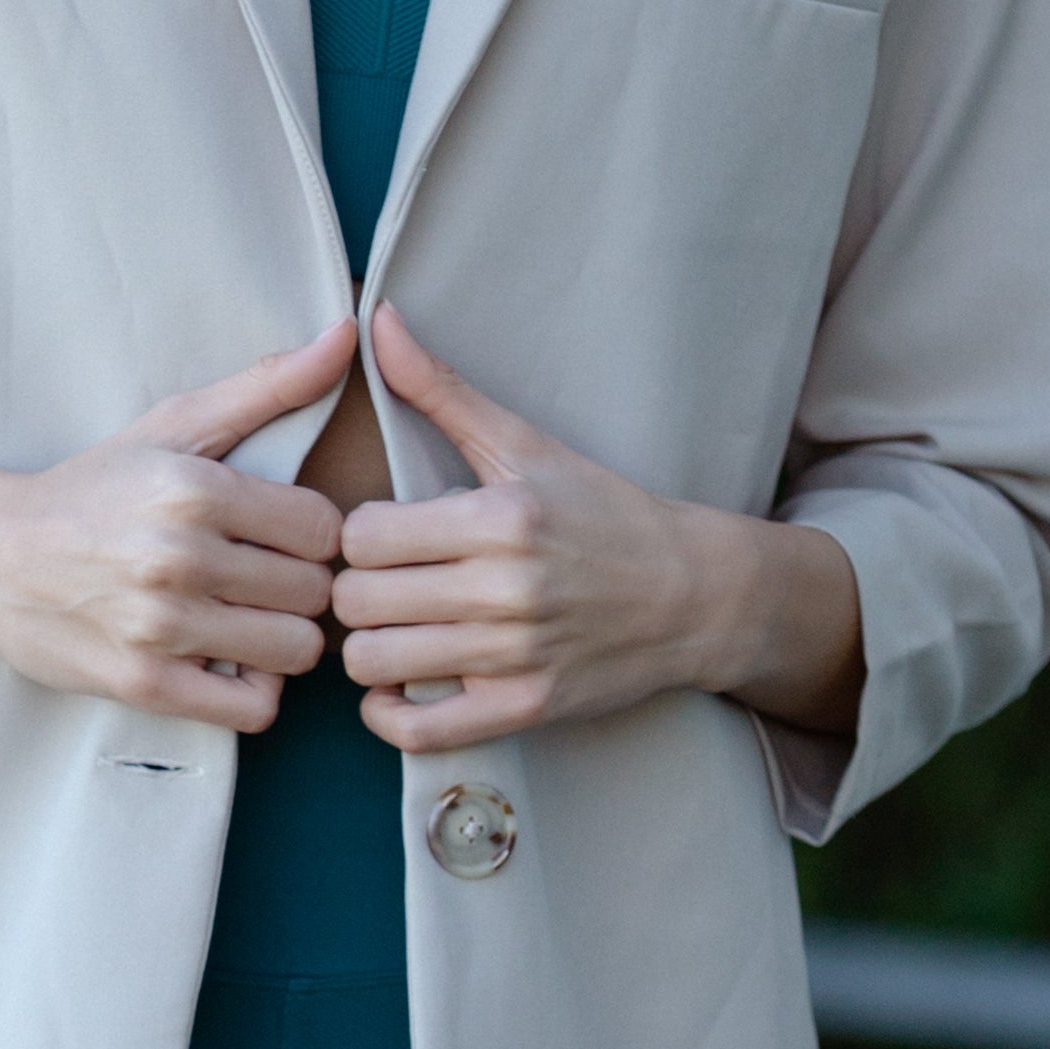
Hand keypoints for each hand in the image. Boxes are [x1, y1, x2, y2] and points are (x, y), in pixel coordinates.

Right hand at [0, 328, 353, 727]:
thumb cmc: (92, 489)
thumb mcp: (172, 426)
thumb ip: (267, 386)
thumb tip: (347, 333)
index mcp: (194, 489)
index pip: (324, 528)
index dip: (312, 534)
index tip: (282, 536)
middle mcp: (179, 557)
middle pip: (314, 592)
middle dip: (300, 588)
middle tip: (267, 581)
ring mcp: (160, 626)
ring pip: (294, 652)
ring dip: (282, 641)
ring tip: (252, 621)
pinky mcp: (143, 684)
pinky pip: (252, 708)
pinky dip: (252, 690)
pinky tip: (229, 661)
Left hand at [332, 306, 862, 749]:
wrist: (694, 594)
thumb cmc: (601, 512)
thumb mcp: (525, 444)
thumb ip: (441, 390)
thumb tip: (375, 318)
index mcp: (500, 518)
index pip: (362, 534)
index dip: (356, 535)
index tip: (382, 536)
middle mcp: (506, 590)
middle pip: (358, 600)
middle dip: (355, 591)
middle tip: (379, 584)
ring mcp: (515, 657)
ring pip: (374, 663)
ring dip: (368, 648)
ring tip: (392, 628)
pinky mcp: (525, 710)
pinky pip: (418, 730)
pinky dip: (389, 714)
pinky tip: (400, 683)